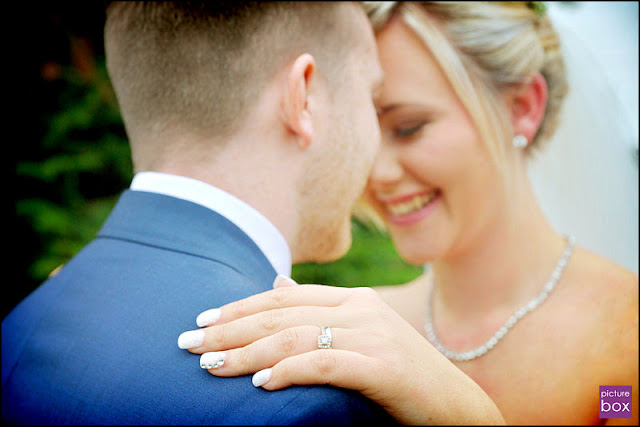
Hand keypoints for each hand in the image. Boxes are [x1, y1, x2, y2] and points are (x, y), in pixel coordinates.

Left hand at [177, 275, 503, 424]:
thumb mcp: (360, 334)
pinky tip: (260, 383)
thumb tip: (278, 285)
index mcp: (353, 299)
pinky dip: (289, 371)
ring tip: (209, 365)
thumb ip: (320, 309)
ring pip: (296, 337)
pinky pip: (326, 365)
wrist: (455, 406)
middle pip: (282, 314)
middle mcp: (361, 309)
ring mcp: (374, 335)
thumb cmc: (401, 374)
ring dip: (247, 352)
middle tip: (188, 342)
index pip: (284, 297)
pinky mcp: (384, 367)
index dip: (240, 306)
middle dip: (231, 328)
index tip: (202, 319)